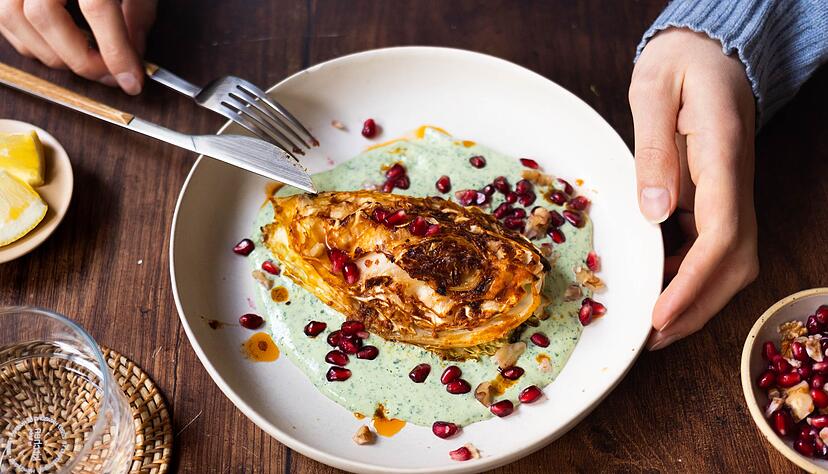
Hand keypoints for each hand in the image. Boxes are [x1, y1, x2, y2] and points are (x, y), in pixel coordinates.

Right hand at [0, 0, 156, 94]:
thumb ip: (138, 12)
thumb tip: (135, 54)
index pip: (97, 7)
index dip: (116, 50)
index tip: (132, 80)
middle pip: (45, 17)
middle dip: (81, 57)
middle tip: (111, 74)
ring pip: (15, 20)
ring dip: (53, 52)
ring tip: (87, 61)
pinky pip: (5, 21)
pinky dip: (31, 42)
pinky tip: (59, 48)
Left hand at [628, 28, 758, 349]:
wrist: (708, 51)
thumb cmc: (680, 63)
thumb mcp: (655, 89)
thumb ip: (653, 148)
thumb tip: (655, 212)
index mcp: (723, 156)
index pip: (722, 234)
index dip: (694, 282)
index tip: (661, 315)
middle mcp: (735, 181)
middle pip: (735, 261)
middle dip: (698, 307)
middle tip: (652, 338)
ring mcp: (730, 192)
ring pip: (729, 260)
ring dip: (695, 297)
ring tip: (652, 324)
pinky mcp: (717, 196)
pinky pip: (712, 246)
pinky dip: (688, 273)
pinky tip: (658, 283)